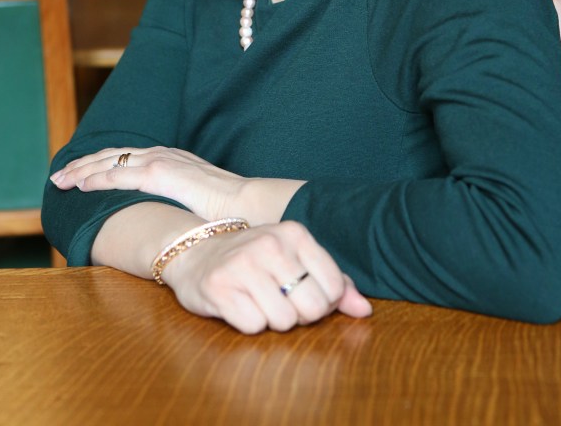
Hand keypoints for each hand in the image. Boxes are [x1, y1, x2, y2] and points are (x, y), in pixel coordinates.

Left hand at [50, 147, 303, 224]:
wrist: (245, 202)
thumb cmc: (226, 208)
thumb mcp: (195, 198)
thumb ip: (177, 200)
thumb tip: (166, 217)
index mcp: (170, 158)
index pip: (128, 157)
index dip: (102, 163)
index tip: (82, 171)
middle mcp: (162, 154)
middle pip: (113, 155)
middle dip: (84, 164)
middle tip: (60, 174)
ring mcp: (160, 161)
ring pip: (110, 162)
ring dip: (83, 170)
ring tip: (62, 180)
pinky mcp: (159, 173)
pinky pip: (119, 175)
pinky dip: (97, 179)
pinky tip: (81, 185)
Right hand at [164, 219, 372, 333]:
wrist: (195, 252)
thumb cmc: (254, 260)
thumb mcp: (295, 259)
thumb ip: (334, 283)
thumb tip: (365, 310)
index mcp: (295, 233)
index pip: (334, 287)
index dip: (324, 302)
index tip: (303, 294)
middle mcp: (271, 244)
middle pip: (312, 308)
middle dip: (299, 315)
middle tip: (279, 300)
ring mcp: (243, 264)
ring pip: (284, 321)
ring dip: (272, 320)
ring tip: (257, 300)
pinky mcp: (219, 287)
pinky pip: (253, 326)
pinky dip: (248, 323)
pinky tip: (238, 304)